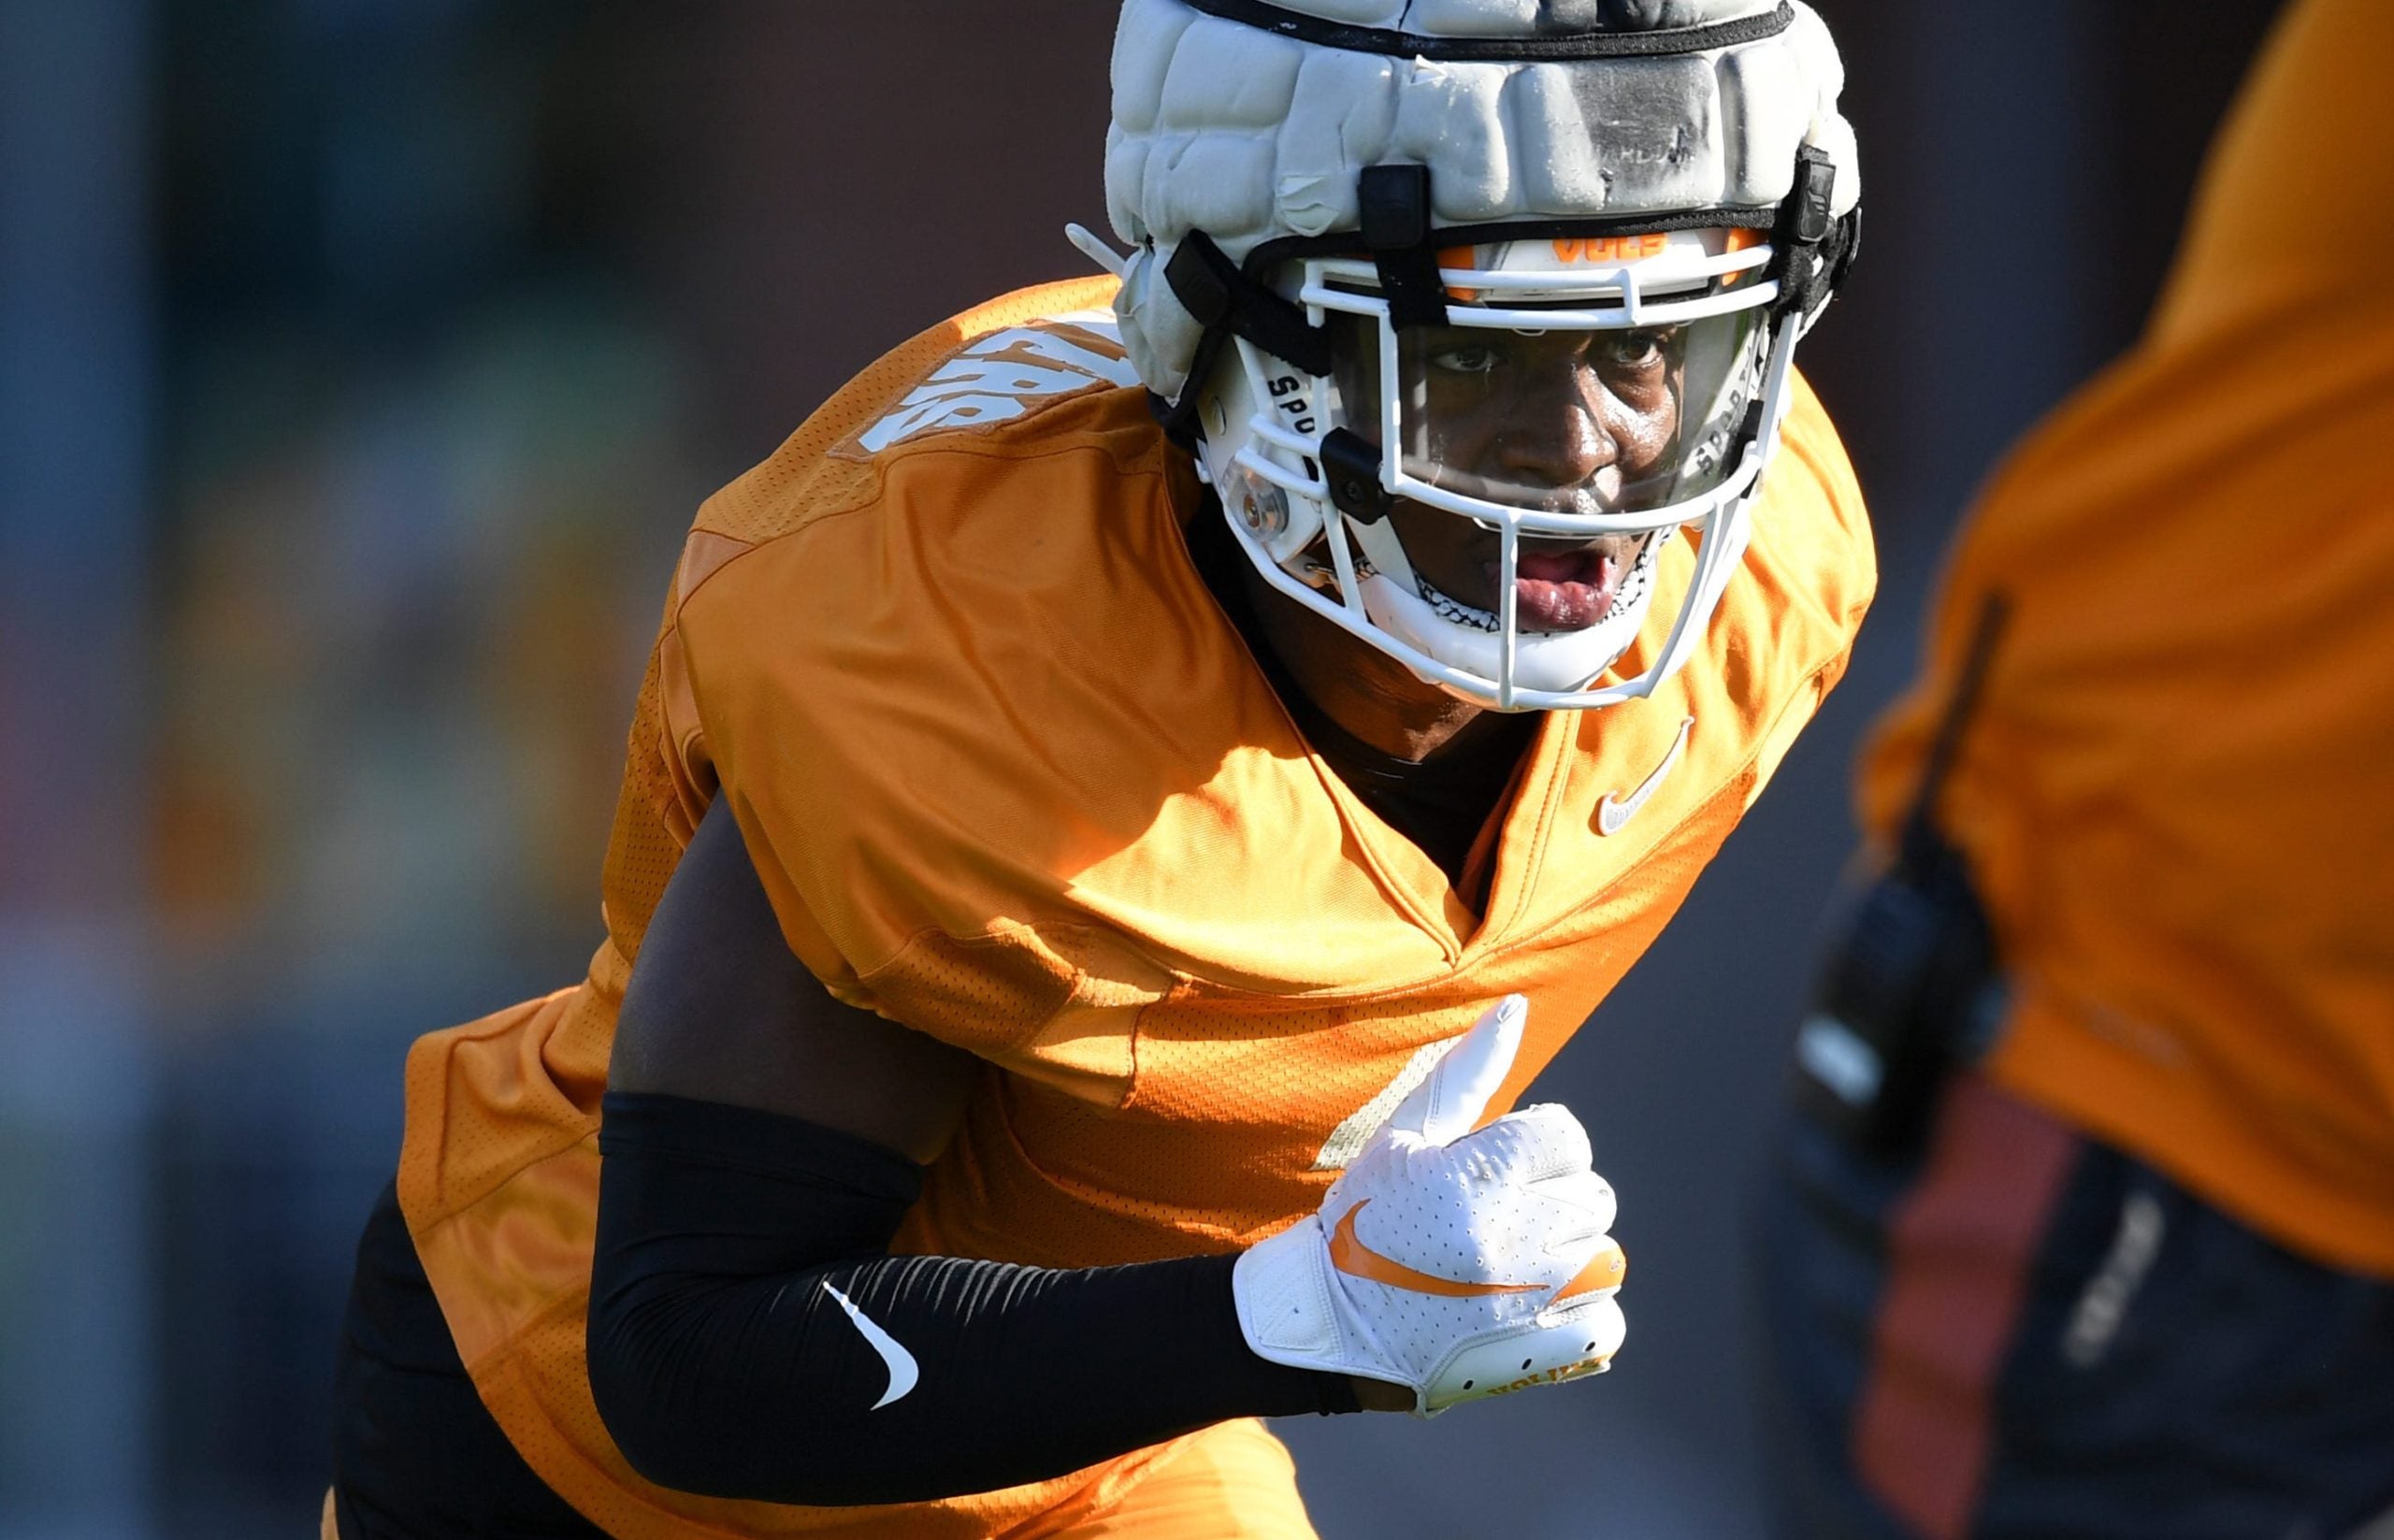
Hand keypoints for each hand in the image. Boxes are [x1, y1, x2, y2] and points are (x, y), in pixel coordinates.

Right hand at [1234, 996, 1625, 1415]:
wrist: (1326, 1321)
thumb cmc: (1362, 1216)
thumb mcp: (1404, 1135)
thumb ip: (1467, 1072)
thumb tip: (1516, 1006)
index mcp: (1478, 1175)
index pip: (1565, 1135)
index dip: (1530, 1147)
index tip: (1492, 1168)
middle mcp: (1512, 1236)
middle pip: (1591, 1195)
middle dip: (1550, 1199)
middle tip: (1497, 1217)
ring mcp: (1529, 1300)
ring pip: (1604, 1257)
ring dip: (1568, 1257)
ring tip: (1513, 1263)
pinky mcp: (1535, 1353)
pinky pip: (1605, 1323)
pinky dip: (1580, 1315)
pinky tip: (1533, 1306)